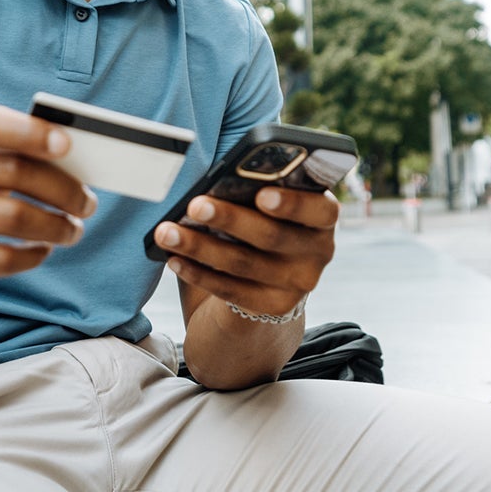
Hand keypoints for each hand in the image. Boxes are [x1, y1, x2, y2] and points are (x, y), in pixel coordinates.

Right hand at [0, 103, 96, 288]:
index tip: (67, 145)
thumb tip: (73, 160)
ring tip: (73, 229)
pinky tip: (43, 249)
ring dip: (57, 226)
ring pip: (14, 218)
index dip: (30, 131)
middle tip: (88, 203)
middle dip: (64, 189)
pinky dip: (33, 255)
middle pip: (14, 173)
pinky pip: (1, 258)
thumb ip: (12, 145)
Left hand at [153, 186, 338, 318]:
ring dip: (200, 246)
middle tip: (195, 205)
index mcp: (323, 218)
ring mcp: (297, 285)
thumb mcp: (272, 206)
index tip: (261, 194)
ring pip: (243, 264)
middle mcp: (318, 253)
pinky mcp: (273, 308)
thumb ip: (258, 192)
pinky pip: (230, 291)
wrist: (270, 279)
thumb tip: (217, 183)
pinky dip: (198, 273)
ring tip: (167, 232)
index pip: (321, 210)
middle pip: (271, 236)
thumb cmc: (263, 222)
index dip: (293, 203)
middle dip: (229, 219)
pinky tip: (174, 259)